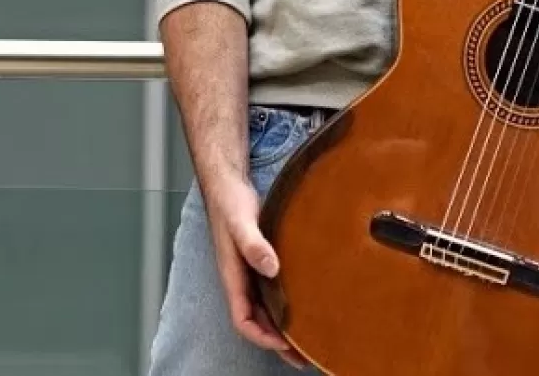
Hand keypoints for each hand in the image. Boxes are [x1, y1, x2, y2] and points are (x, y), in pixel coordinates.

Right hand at [204, 174, 307, 367]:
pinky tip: (304, 299)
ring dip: (283, 324)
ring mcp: (250, 270)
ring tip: (310, 336)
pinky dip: (285, 301)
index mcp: (232, 277)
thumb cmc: (230, 202)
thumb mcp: (241, 222)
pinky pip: (272, 289)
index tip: (286, 344)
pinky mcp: (261, 258)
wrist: (228, 184)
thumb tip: (271, 268)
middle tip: (306, 355)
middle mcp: (241, 279)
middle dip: (278, 341)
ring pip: (266, 307)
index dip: (263, 336)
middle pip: (258, 320)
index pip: (243, 320)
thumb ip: (254, 245)